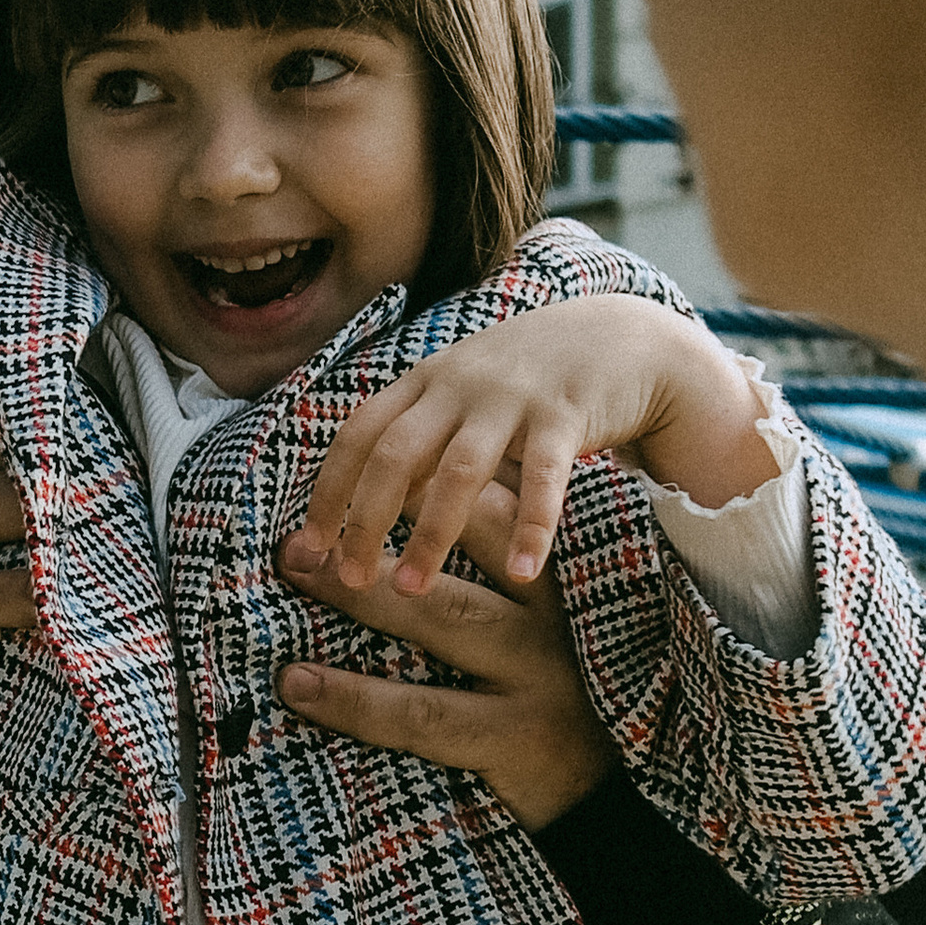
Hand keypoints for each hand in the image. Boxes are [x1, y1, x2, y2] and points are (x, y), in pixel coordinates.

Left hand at [275, 485, 612, 831]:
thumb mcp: (542, 629)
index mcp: (555, 580)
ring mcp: (536, 676)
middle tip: (304, 521)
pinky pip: (421, 713)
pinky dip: (352, 700)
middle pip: (465, 544)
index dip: (425, 480)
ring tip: (292, 573)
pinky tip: (296, 686)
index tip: (360, 460)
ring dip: (358, 595)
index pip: (494, 505)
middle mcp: (550, 617)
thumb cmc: (565, 702)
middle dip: (382, 520)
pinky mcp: (514, 737)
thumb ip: (494, 574)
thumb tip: (410, 510)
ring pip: (439, 618)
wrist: (618, 802)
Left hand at [297, 293, 774, 593]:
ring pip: (457, 471)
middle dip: (365, 520)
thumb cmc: (524, 382)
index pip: (357, 436)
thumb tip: (352, 498)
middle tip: (348, 580)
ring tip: (410, 588)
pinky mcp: (567, 414)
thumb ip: (413, 434)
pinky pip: (542, 477)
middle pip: (394, 454)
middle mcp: (458, 384)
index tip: (305, 549)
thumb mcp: (459, 394)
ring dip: (430, 533)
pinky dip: (530, 525)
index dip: (328, 492)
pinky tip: (519, 570)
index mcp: (424, 383)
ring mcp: (511, 397)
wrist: (620, 337)